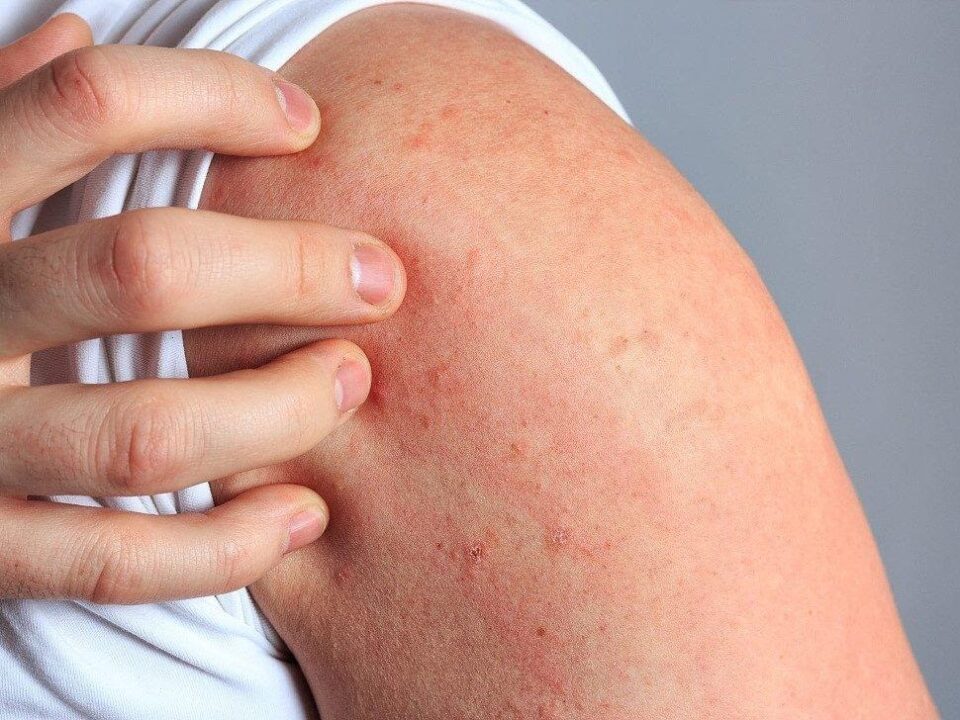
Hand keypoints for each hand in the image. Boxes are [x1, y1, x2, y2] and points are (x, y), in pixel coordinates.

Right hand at [0, 15, 404, 602]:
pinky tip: (303, 514)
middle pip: (143, 271)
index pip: (89, 104)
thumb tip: (72, 33)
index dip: (215, 97)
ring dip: (278, 411)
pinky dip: (226, 547)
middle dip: (289, 270)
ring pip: (145, 434)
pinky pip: (115, 563)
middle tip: (380, 279)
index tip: (310, 124)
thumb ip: (5, 115)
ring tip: (351, 383)